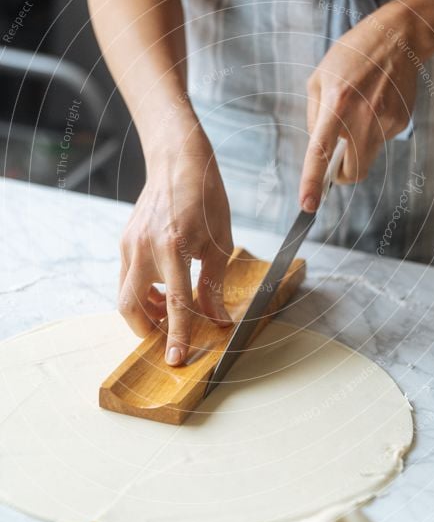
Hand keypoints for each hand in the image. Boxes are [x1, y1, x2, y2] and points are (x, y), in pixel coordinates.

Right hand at [118, 123, 233, 365]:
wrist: (178, 161)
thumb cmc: (205, 197)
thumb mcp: (220, 242)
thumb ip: (214, 285)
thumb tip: (217, 320)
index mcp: (174, 248)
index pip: (175, 304)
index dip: (177, 335)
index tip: (176, 360)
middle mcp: (145, 248)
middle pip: (130, 307)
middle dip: (147, 330)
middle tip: (168, 336)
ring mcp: (130, 244)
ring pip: (125, 294)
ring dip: (144, 311)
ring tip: (170, 309)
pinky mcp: (125, 240)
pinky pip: (127, 277)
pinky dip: (142, 291)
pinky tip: (162, 286)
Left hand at [299, 0, 427, 210]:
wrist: (398, 37)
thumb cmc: (351, 55)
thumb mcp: (318, 79)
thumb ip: (314, 117)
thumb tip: (318, 148)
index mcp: (337, 104)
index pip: (321, 152)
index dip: (312, 182)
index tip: (308, 206)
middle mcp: (363, 117)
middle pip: (352, 172)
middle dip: (341, 174)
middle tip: (336, 159)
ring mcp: (386, 121)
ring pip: (367, 157)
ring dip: (357, 147)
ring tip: (359, 112)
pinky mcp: (401, 122)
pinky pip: (380, 140)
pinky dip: (372, 130)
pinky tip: (375, 104)